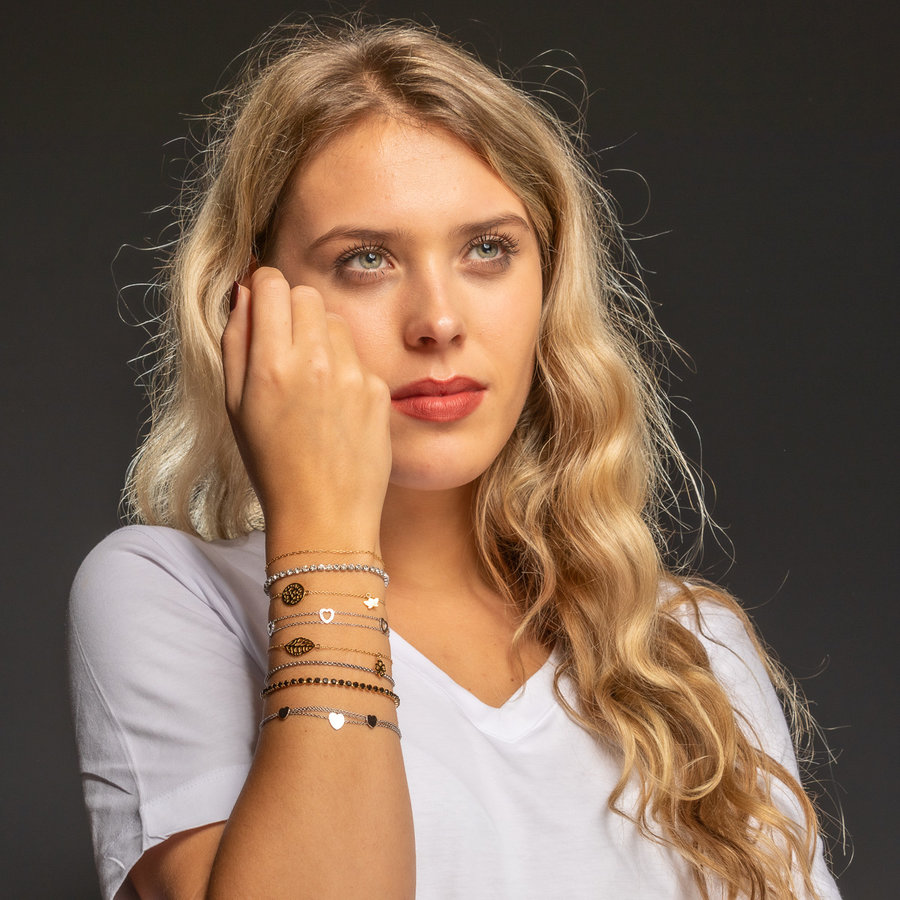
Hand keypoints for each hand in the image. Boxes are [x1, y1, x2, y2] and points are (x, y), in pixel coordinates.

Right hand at [221, 267, 390, 545]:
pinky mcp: (378, 389)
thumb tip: (245, 291)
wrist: (325, 515)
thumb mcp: (235, 406)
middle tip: (285, 345)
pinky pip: (358, 357)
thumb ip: (236, 341)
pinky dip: (344, 369)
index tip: (263, 305)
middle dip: (292, 309)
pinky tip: (336, 406)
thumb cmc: (272, 466)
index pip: (272, 284)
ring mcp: (352, 375)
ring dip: (321, 337)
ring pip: (336, 321)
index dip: (264, 289)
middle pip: (306, 294)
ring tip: (311, 381)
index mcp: (271, 365)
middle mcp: (315, 362)